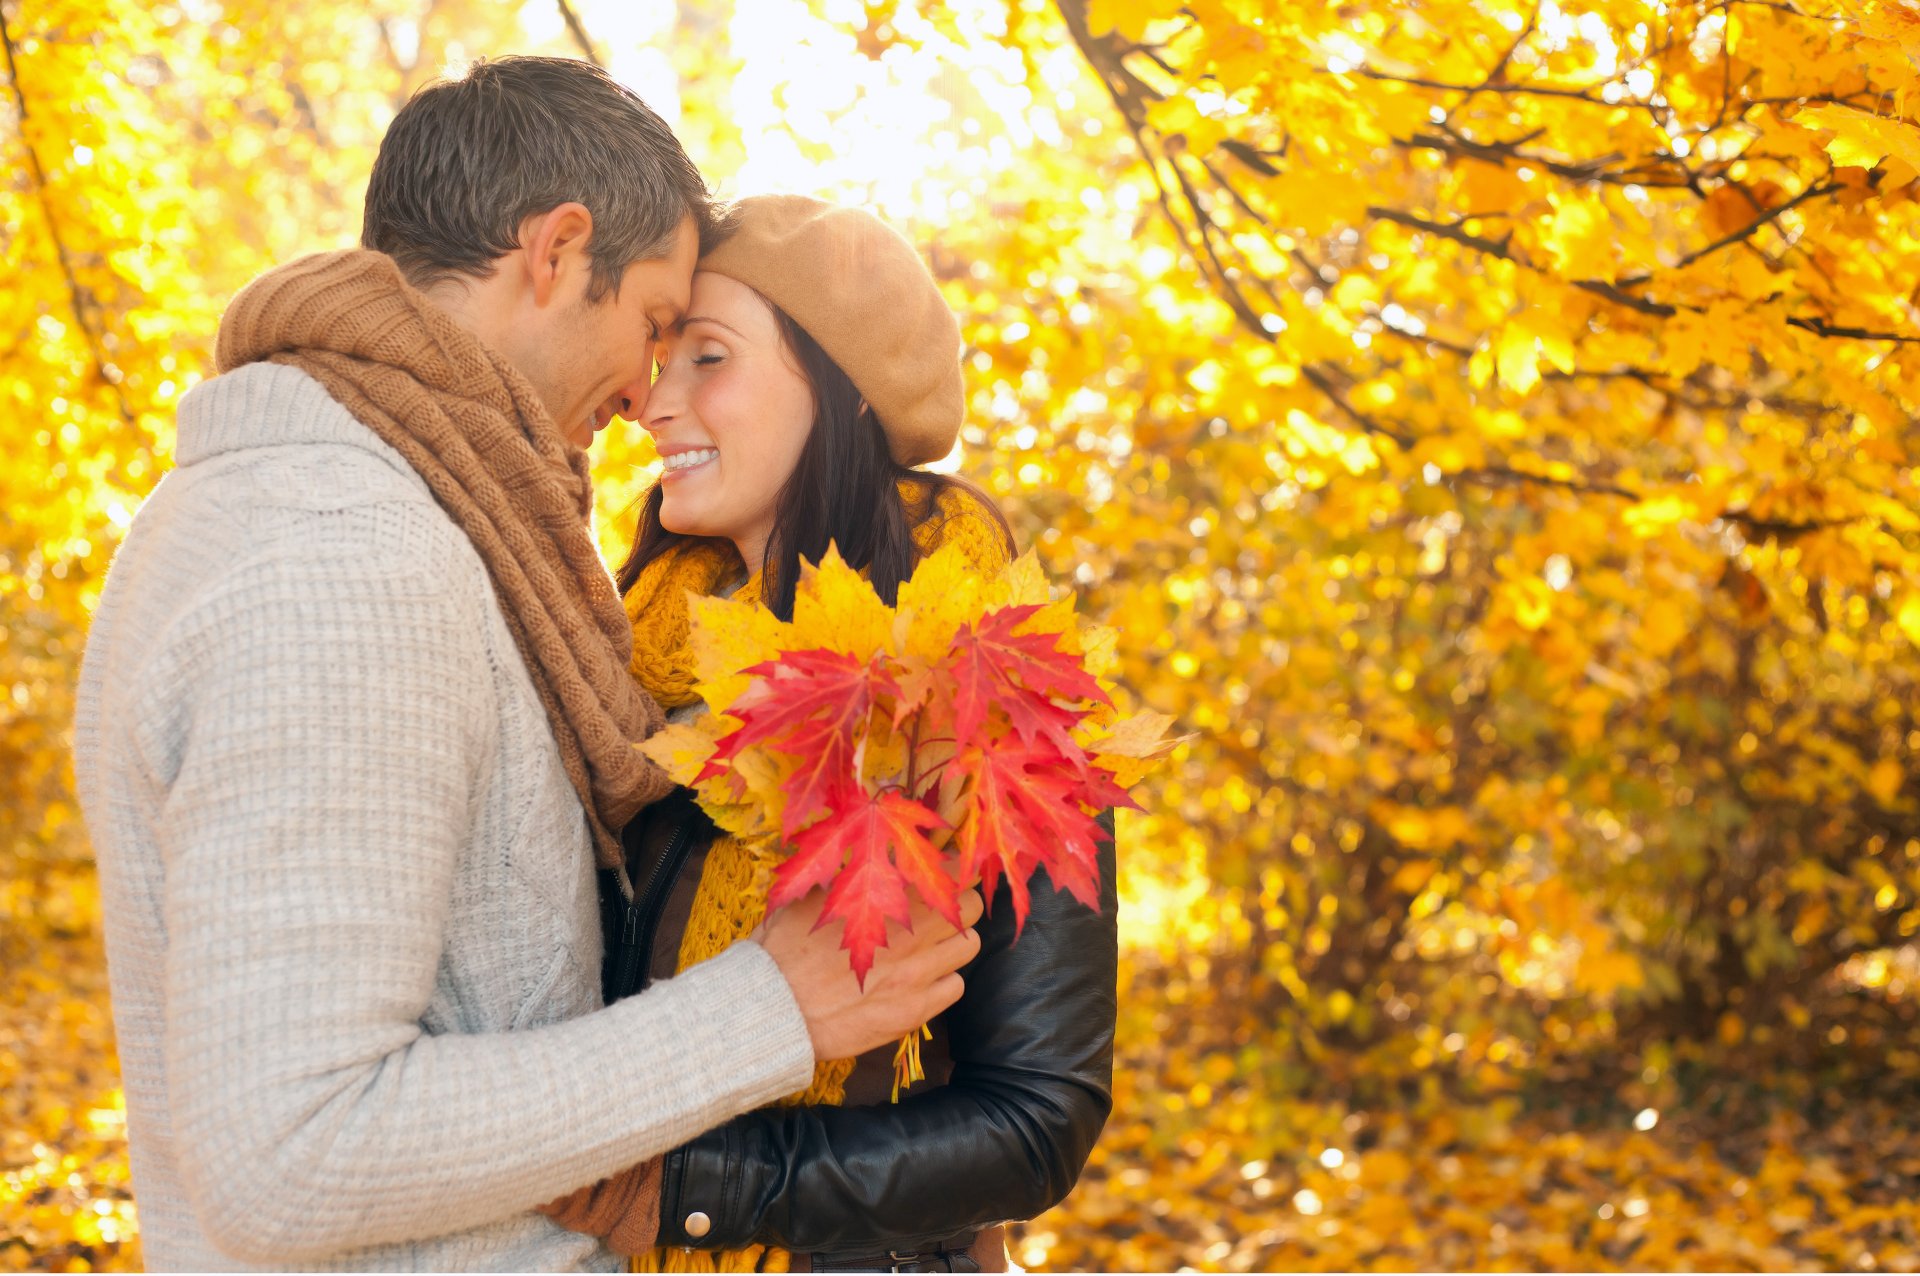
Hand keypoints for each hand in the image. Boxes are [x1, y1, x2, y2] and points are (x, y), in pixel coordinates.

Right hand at [758, 887, 983, 1060]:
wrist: (771, 1009)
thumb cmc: (780, 951)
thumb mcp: (807, 896)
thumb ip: (841, 874)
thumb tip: (860, 854)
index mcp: (884, 895)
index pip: (946, 869)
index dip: (949, 869)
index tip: (941, 873)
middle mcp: (909, 930)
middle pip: (969, 904)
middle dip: (958, 903)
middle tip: (942, 909)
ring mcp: (915, 972)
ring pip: (970, 945)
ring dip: (955, 942)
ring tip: (934, 946)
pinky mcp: (914, 1009)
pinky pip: (956, 987)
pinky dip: (944, 981)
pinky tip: (922, 981)